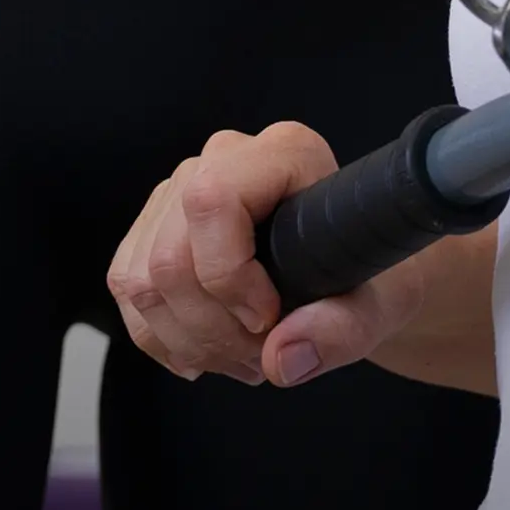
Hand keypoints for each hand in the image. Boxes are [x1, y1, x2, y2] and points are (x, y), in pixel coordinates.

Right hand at [109, 123, 426, 390]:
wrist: (352, 275)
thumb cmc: (366, 275)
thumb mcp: (381, 305)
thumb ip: (343, 330)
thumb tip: (282, 356)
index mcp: (285, 152)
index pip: (212, 199)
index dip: (228, 274)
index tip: (268, 318)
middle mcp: (225, 157)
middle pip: (169, 255)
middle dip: (211, 329)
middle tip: (260, 355)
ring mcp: (182, 189)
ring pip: (140, 278)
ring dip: (189, 340)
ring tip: (242, 357)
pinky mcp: (155, 226)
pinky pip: (128, 290)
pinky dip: (163, 338)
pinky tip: (207, 350)